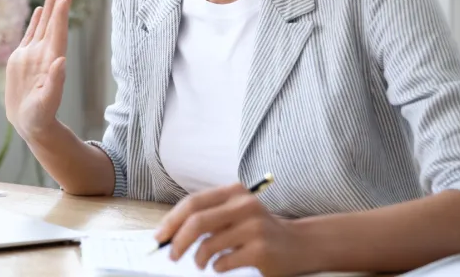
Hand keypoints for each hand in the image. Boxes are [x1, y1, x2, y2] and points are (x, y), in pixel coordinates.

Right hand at [4, 0, 74, 140]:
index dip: (61, 15)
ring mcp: (34, 54)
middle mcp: (44, 54)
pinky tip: (42, 8)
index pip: (58, 33)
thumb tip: (61, 61)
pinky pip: (31, 34)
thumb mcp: (47, 103)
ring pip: (44, 24)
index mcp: (51, 61)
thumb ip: (55, 82)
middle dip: (61, 1)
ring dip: (51, 5)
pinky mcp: (23, 58)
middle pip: (54, 22)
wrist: (31, 124)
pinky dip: (37, 20)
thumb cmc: (40, 117)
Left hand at [153, 183, 310, 276]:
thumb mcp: (235, 213)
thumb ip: (208, 217)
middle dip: (178, 241)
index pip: (193, 203)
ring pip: (208, 245)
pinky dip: (217, 267)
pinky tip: (223, 265)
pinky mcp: (260, 250)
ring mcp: (254, 227)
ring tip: (201, 263)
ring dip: (198, 259)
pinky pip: (223, 262)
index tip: (159, 237)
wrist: (299, 244)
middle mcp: (244, 205)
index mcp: (234, 192)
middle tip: (171, 255)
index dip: (171, 221)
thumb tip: (169, 234)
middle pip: (197, 222)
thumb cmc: (258, 230)